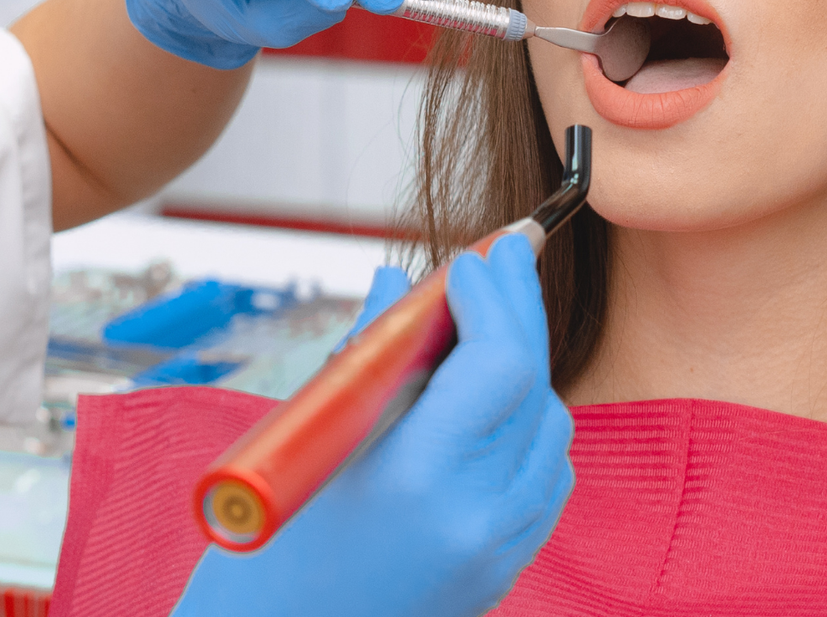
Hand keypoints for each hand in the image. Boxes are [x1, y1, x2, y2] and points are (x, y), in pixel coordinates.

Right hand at [172, 235, 575, 616]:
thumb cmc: (275, 553)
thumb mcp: (313, 442)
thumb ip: (367, 356)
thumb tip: (400, 285)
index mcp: (418, 480)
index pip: (498, 364)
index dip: (496, 299)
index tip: (478, 258)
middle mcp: (476, 517)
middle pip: (531, 387)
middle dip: (516, 315)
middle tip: (498, 264)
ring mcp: (500, 549)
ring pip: (550, 429)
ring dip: (523, 370)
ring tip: (481, 330)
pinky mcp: (507, 568)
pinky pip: (545, 476)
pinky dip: (527, 426)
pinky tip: (487, 404)